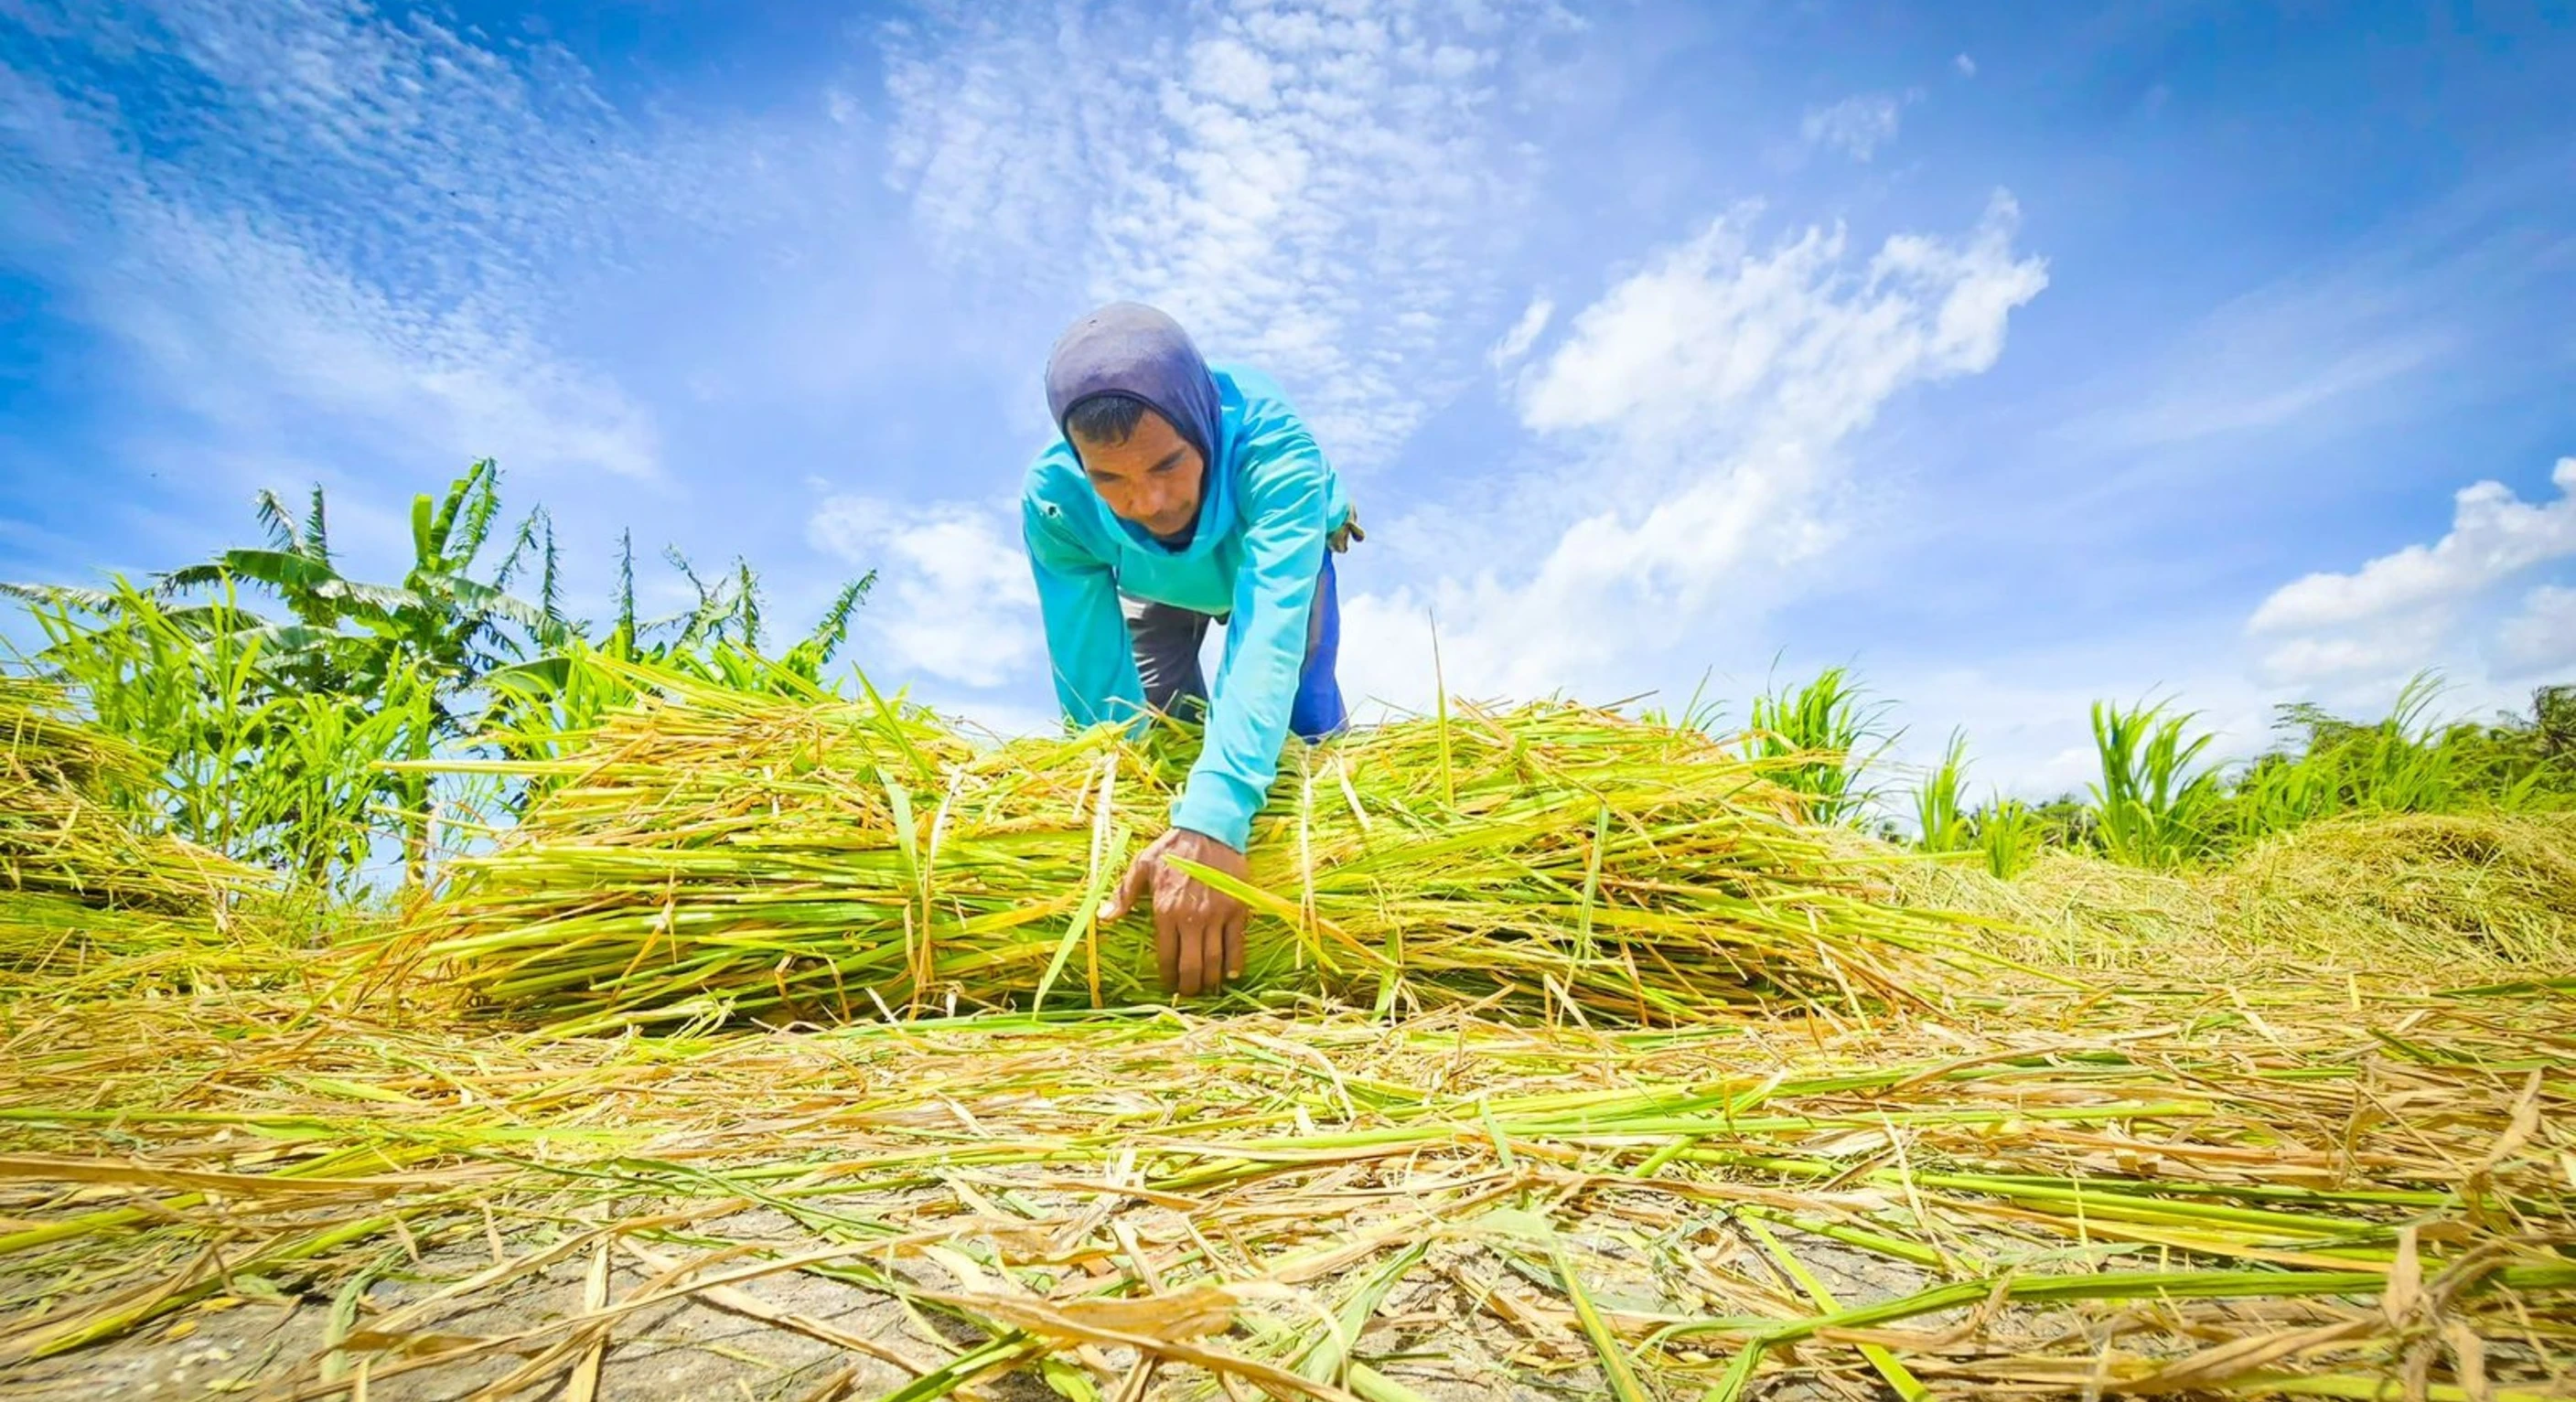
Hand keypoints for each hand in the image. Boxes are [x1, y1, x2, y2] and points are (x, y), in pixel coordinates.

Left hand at [1106, 827, 1248, 996]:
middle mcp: (1191, 919)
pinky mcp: (1237, 910)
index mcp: (1165, 911)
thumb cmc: (1173, 847)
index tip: (1168, 986)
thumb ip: (1124, 893)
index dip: (1167, 978)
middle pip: (1192, 966)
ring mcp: (1217, 916)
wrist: (1210, 829)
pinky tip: (1230, 975)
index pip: (1166, 957)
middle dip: (1190, 987)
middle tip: (1189, 993)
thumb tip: (1104, 917)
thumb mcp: (1142, 865)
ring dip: (1211, 981)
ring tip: (1207, 989)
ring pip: (1214, 961)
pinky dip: (1234, 964)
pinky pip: (1237, 944)